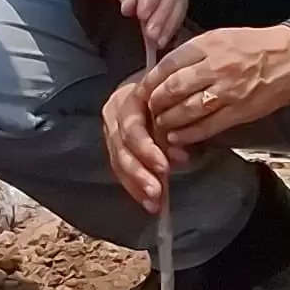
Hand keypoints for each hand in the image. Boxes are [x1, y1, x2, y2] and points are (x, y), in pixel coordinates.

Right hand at [100, 77, 186, 212]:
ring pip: (118, 161)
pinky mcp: (114, 145)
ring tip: (153, 203)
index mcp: (129, 97)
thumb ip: (176, 127)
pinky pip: (120, 169)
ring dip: (136, 185)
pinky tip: (147, 201)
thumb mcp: (176, 102)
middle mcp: (115, 113)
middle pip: (122, 147)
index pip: (132, 128)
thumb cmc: (173, 92)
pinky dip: (134, 187)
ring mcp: (112, 130)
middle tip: (156, 193)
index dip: (146, 149)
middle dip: (140, 173)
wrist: (160, 86)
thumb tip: (177, 154)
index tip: (164, 167)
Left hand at [138, 24, 289, 148]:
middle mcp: (216, 67)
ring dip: (168, 120)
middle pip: (173, 88)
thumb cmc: (253, 46)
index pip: (169, 64)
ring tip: (161, 124)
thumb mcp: (220, 37)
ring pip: (187, 109)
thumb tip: (165, 69)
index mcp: (209, 45)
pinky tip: (177, 137)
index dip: (151, 80)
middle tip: (150, 109)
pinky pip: (207, 126)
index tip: (143, 89)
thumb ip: (194, 52)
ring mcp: (228, 91)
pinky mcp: (239, 111)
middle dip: (156, 102)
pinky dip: (188, 134)